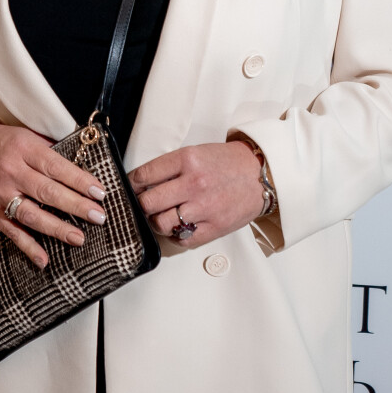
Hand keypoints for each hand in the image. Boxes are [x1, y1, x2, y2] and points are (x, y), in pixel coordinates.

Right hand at [0, 114, 108, 268]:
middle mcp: (12, 172)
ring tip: (79, 238)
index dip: (79, 181)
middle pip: (48, 192)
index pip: (56, 167)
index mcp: (23, 149)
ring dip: (57, 229)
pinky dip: (28, 247)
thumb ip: (48, 151)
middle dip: (76, 205)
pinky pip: (12, 232)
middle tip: (98, 216)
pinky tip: (43, 260)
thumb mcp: (24, 136)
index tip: (99, 192)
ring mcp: (1, 194)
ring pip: (32, 215)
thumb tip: (76, 166)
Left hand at [130, 140, 263, 246]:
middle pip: (148, 202)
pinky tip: (178, 227)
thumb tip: (143, 182)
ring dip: (156, 222)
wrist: (260, 175)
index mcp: (187, 160)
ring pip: (161, 223)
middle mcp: (194, 183)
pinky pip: (182, 239)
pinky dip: (175, 236)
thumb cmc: (227, 163)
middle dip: (141, 204)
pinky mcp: (213, 227)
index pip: (145, 175)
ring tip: (162, 216)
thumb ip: (171, 167)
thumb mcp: (196, 153)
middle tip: (144, 204)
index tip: (131, 187)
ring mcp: (204, 207)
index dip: (132, 183)